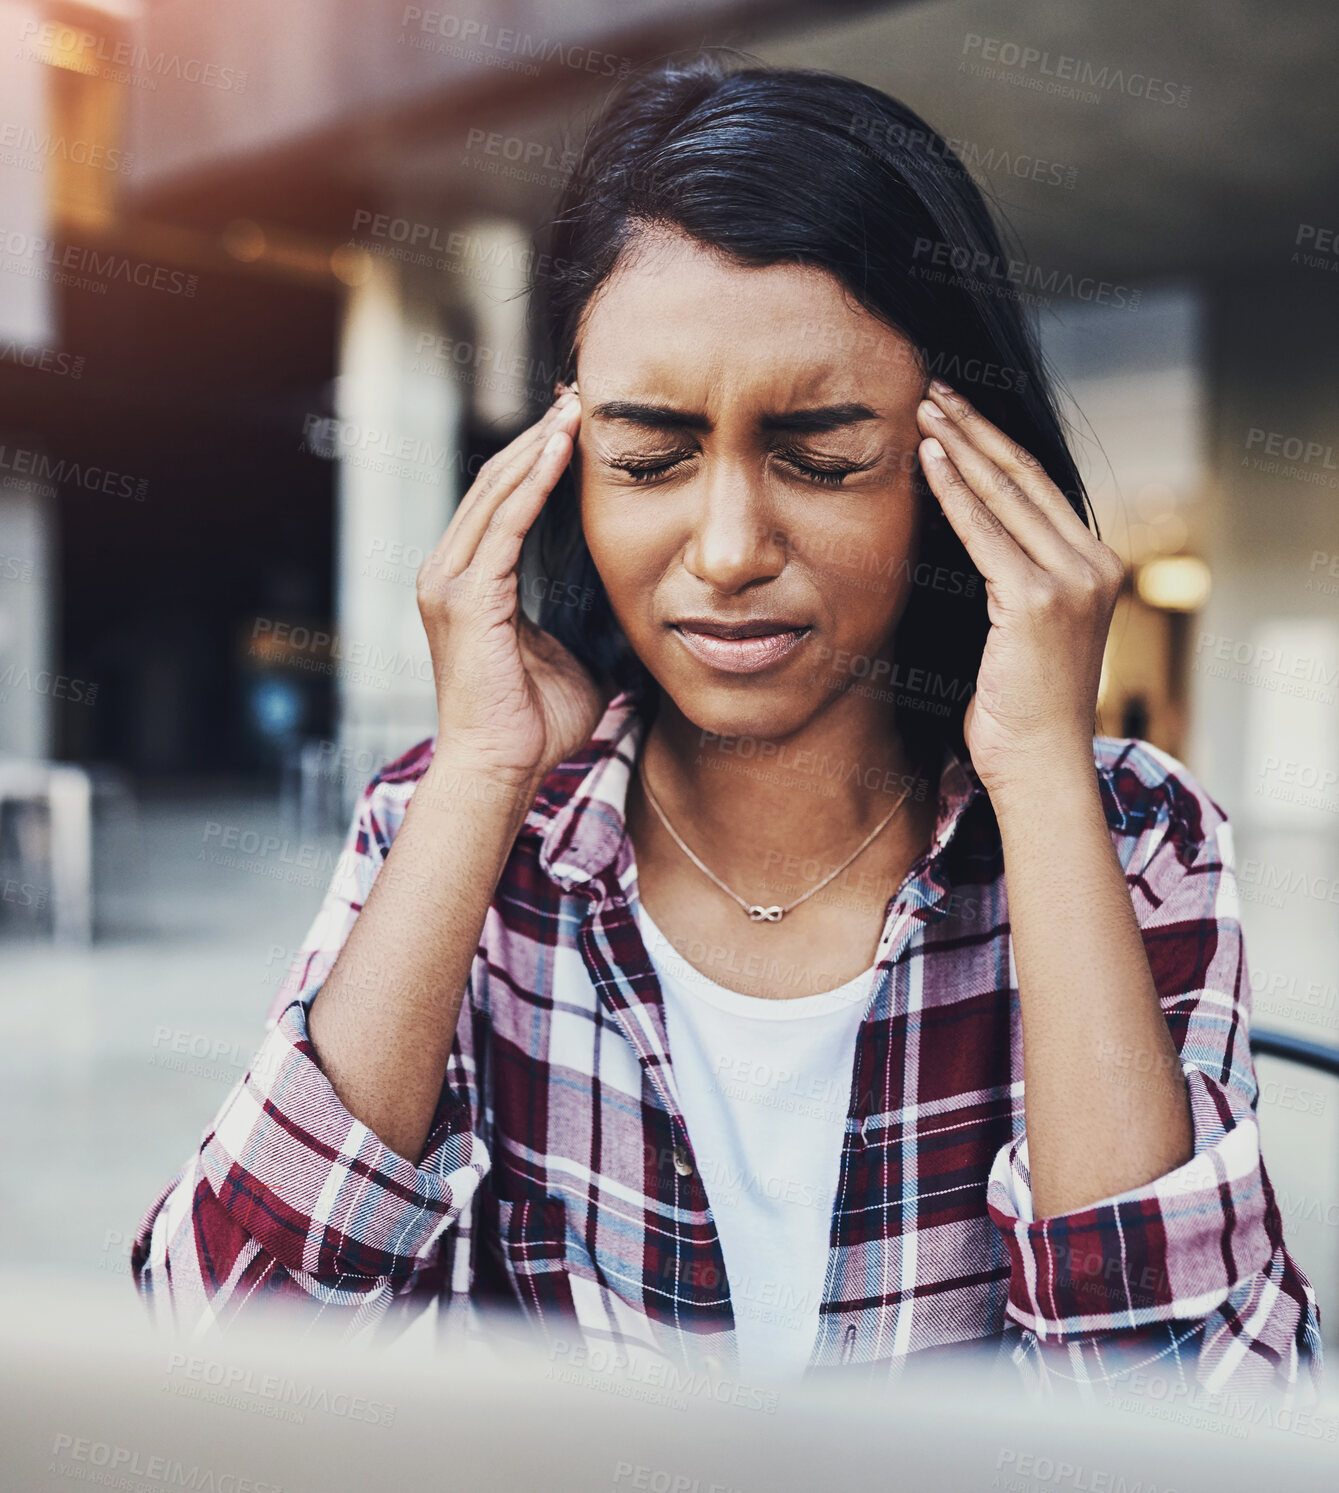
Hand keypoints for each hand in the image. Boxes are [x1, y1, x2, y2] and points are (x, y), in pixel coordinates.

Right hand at [415, 386, 605, 788]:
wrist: (500, 770)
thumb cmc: (533, 725)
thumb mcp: (565, 653)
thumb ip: (579, 618)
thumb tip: (628, 601)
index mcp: (467, 583)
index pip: (500, 501)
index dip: (536, 459)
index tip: (574, 425)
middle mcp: (447, 573)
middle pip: (493, 483)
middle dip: (538, 438)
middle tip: (577, 398)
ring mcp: (449, 583)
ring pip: (495, 492)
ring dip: (538, 447)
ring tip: (575, 409)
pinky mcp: (466, 597)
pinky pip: (504, 524)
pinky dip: (533, 484)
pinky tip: (561, 451)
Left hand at [914, 380, 1123, 798]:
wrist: (1039, 764)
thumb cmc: (1020, 707)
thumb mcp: (1023, 629)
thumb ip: (1013, 578)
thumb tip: (970, 533)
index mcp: (1097, 566)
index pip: (1038, 488)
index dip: (994, 444)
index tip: (955, 412)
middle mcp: (1095, 565)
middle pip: (1023, 477)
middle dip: (973, 428)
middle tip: (932, 389)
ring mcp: (1073, 581)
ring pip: (1005, 494)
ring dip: (959, 445)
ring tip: (923, 407)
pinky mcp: (1039, 600)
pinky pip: (985, 533)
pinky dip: (954, 491)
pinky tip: (928, 458)